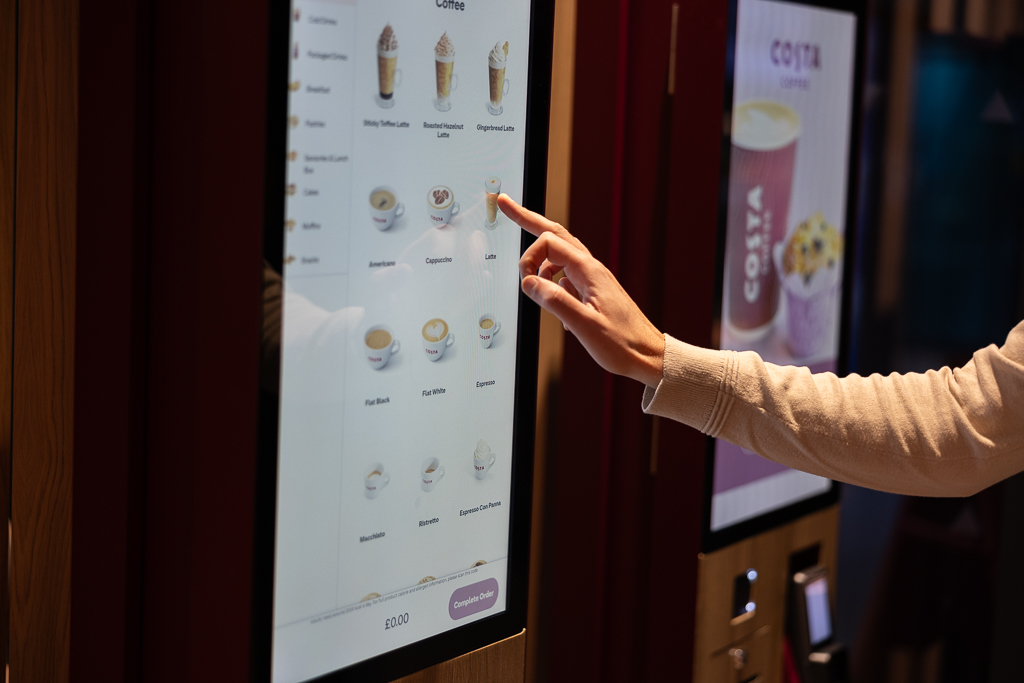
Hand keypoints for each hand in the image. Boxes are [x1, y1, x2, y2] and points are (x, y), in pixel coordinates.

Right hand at [499, 194, 664, 387]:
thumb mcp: (585, 325)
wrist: (648, 355)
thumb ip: (554, 301)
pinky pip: (566, 277)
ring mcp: (593, 279)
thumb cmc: (623, 343)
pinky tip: (555, 307)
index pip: (549, 244)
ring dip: (539, 261)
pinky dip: (552, 284)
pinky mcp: (593, 291)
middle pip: (555, 234)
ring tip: (528, 280)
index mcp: (590, 271)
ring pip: (560, 254)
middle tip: (506, 205)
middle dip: (529, 220)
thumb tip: (528, 282)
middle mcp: (591, 269)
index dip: (529, 258)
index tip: (524, 283)